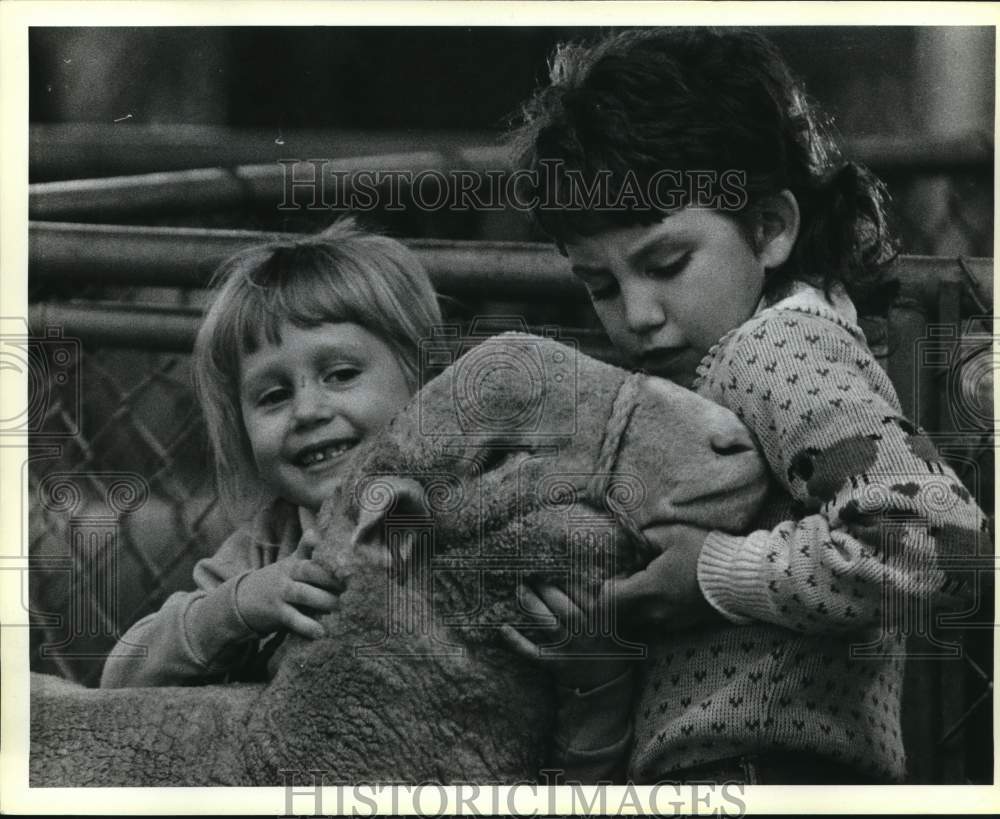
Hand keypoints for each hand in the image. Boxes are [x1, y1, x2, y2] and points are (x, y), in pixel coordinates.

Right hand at [235, 526, 344, 639]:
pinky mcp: (276, 612)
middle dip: (330, 577)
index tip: (339, 551)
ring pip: (303, 593)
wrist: (243, 600)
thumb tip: (324, 534)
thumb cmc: (279, 580)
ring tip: (339, 607)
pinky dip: (307, 625)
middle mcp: (288, 573)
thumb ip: (309, 551)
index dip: (319, 547)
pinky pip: (293, 619)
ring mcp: (281, 592)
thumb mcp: (291, 564)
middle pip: (310, 570)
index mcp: (295, 561)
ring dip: (323, 600)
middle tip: (350, 586)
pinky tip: (321, 632)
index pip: (308, 548)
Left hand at [500, 583, 636, 691]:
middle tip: (533, 575)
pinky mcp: (556, 664)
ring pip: (549, 625)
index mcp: (603, 623)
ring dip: (533, 605)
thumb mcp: (619, 625)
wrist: (608, 688)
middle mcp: (586, 635)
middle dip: (547, 589)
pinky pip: (534, 653)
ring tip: (520, 589)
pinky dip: (517, 643)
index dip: (568, 580)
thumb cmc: (611, 649)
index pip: (584, 596)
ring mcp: (570, 650)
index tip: (555, 567)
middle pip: (564, 608)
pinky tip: (504, 629)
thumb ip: (611, 602)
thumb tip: (609, 574)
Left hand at [599, 524, 722, 629]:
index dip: (607, 585)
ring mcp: (669, 622)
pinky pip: (656, 620)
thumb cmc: (704, 554)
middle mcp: (654, 612)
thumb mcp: (671, 535)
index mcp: (648, 590)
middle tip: (631, 574)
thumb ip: (644, 538)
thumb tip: (630, 541)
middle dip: (619, 595)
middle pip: (619, 612)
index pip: (607, 600)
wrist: (740, 579)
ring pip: (637, 618)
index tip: (619, 571)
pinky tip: (668, 589)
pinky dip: (654, 608)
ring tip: (651, 580)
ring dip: (636, 602)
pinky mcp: (682, 625)